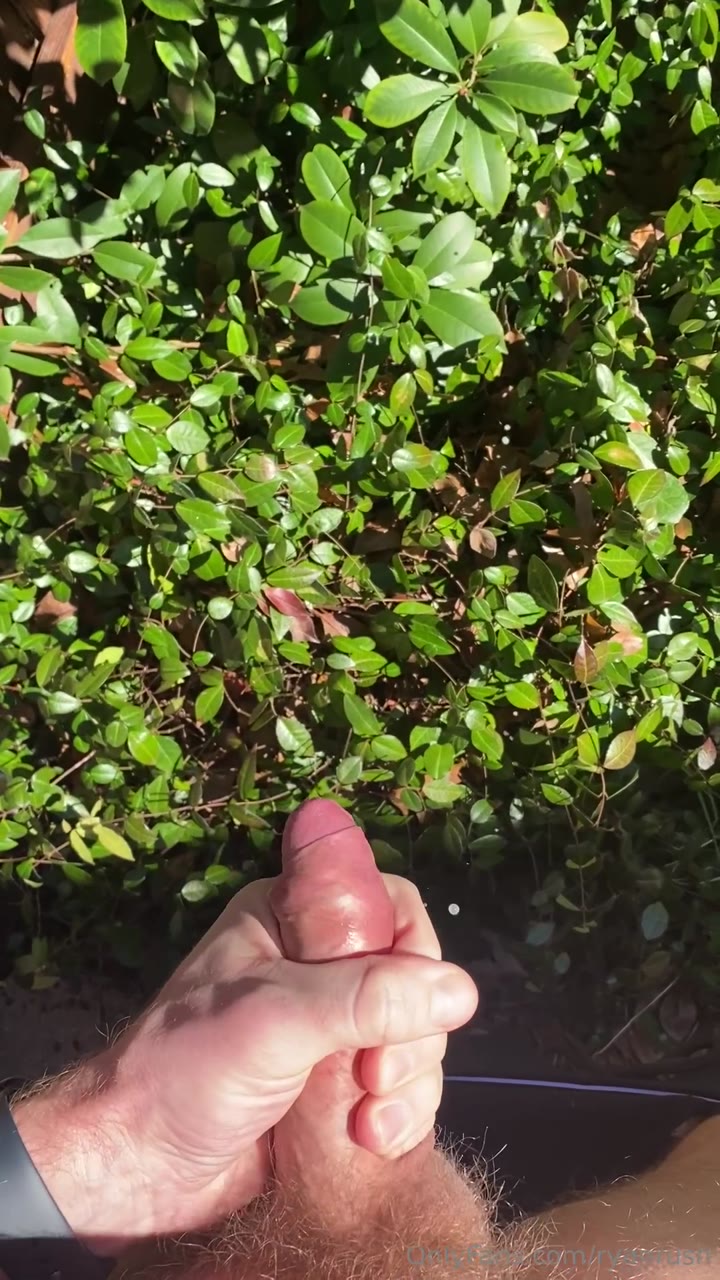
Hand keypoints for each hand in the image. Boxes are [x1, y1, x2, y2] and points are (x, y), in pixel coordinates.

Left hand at [13, 799, 476, 1254]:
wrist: (139, 1166)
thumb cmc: (186, 1069)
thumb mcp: (276, 1019)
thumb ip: (365, 999)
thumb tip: (461, 992)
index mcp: (293, 916)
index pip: (389, 906)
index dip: (411, 953)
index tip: (404, 1005)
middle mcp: (317, 964)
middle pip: (414, 979)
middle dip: (410, 1035)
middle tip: (374, 1079)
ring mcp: (330, 1029)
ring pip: (415, 1039)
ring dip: (407, 1086)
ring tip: (368, 1125)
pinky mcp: (338, 1086)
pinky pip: (401, 1089)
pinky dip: (398, 1117)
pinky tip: (372, 1141)